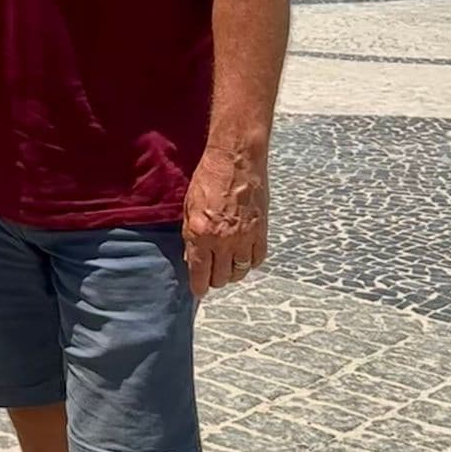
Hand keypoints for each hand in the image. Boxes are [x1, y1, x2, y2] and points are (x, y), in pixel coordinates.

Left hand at [182, 143, 267, 295]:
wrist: (236, 160)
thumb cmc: (208, 179)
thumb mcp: (188, 207)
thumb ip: (190, 235)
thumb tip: (193, 259)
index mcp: (200, 234)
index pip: (199, 274)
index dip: (199, 287)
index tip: (199, 291)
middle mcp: (222, 240)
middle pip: (220, 277)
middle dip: (214, 280)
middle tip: (211, 275)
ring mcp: (244, 238)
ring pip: (240, 272)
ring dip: (232, 273)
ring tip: (227, 266)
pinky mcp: (261, 232)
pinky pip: (257, 259)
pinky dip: (250, 261)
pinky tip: (244, 255)